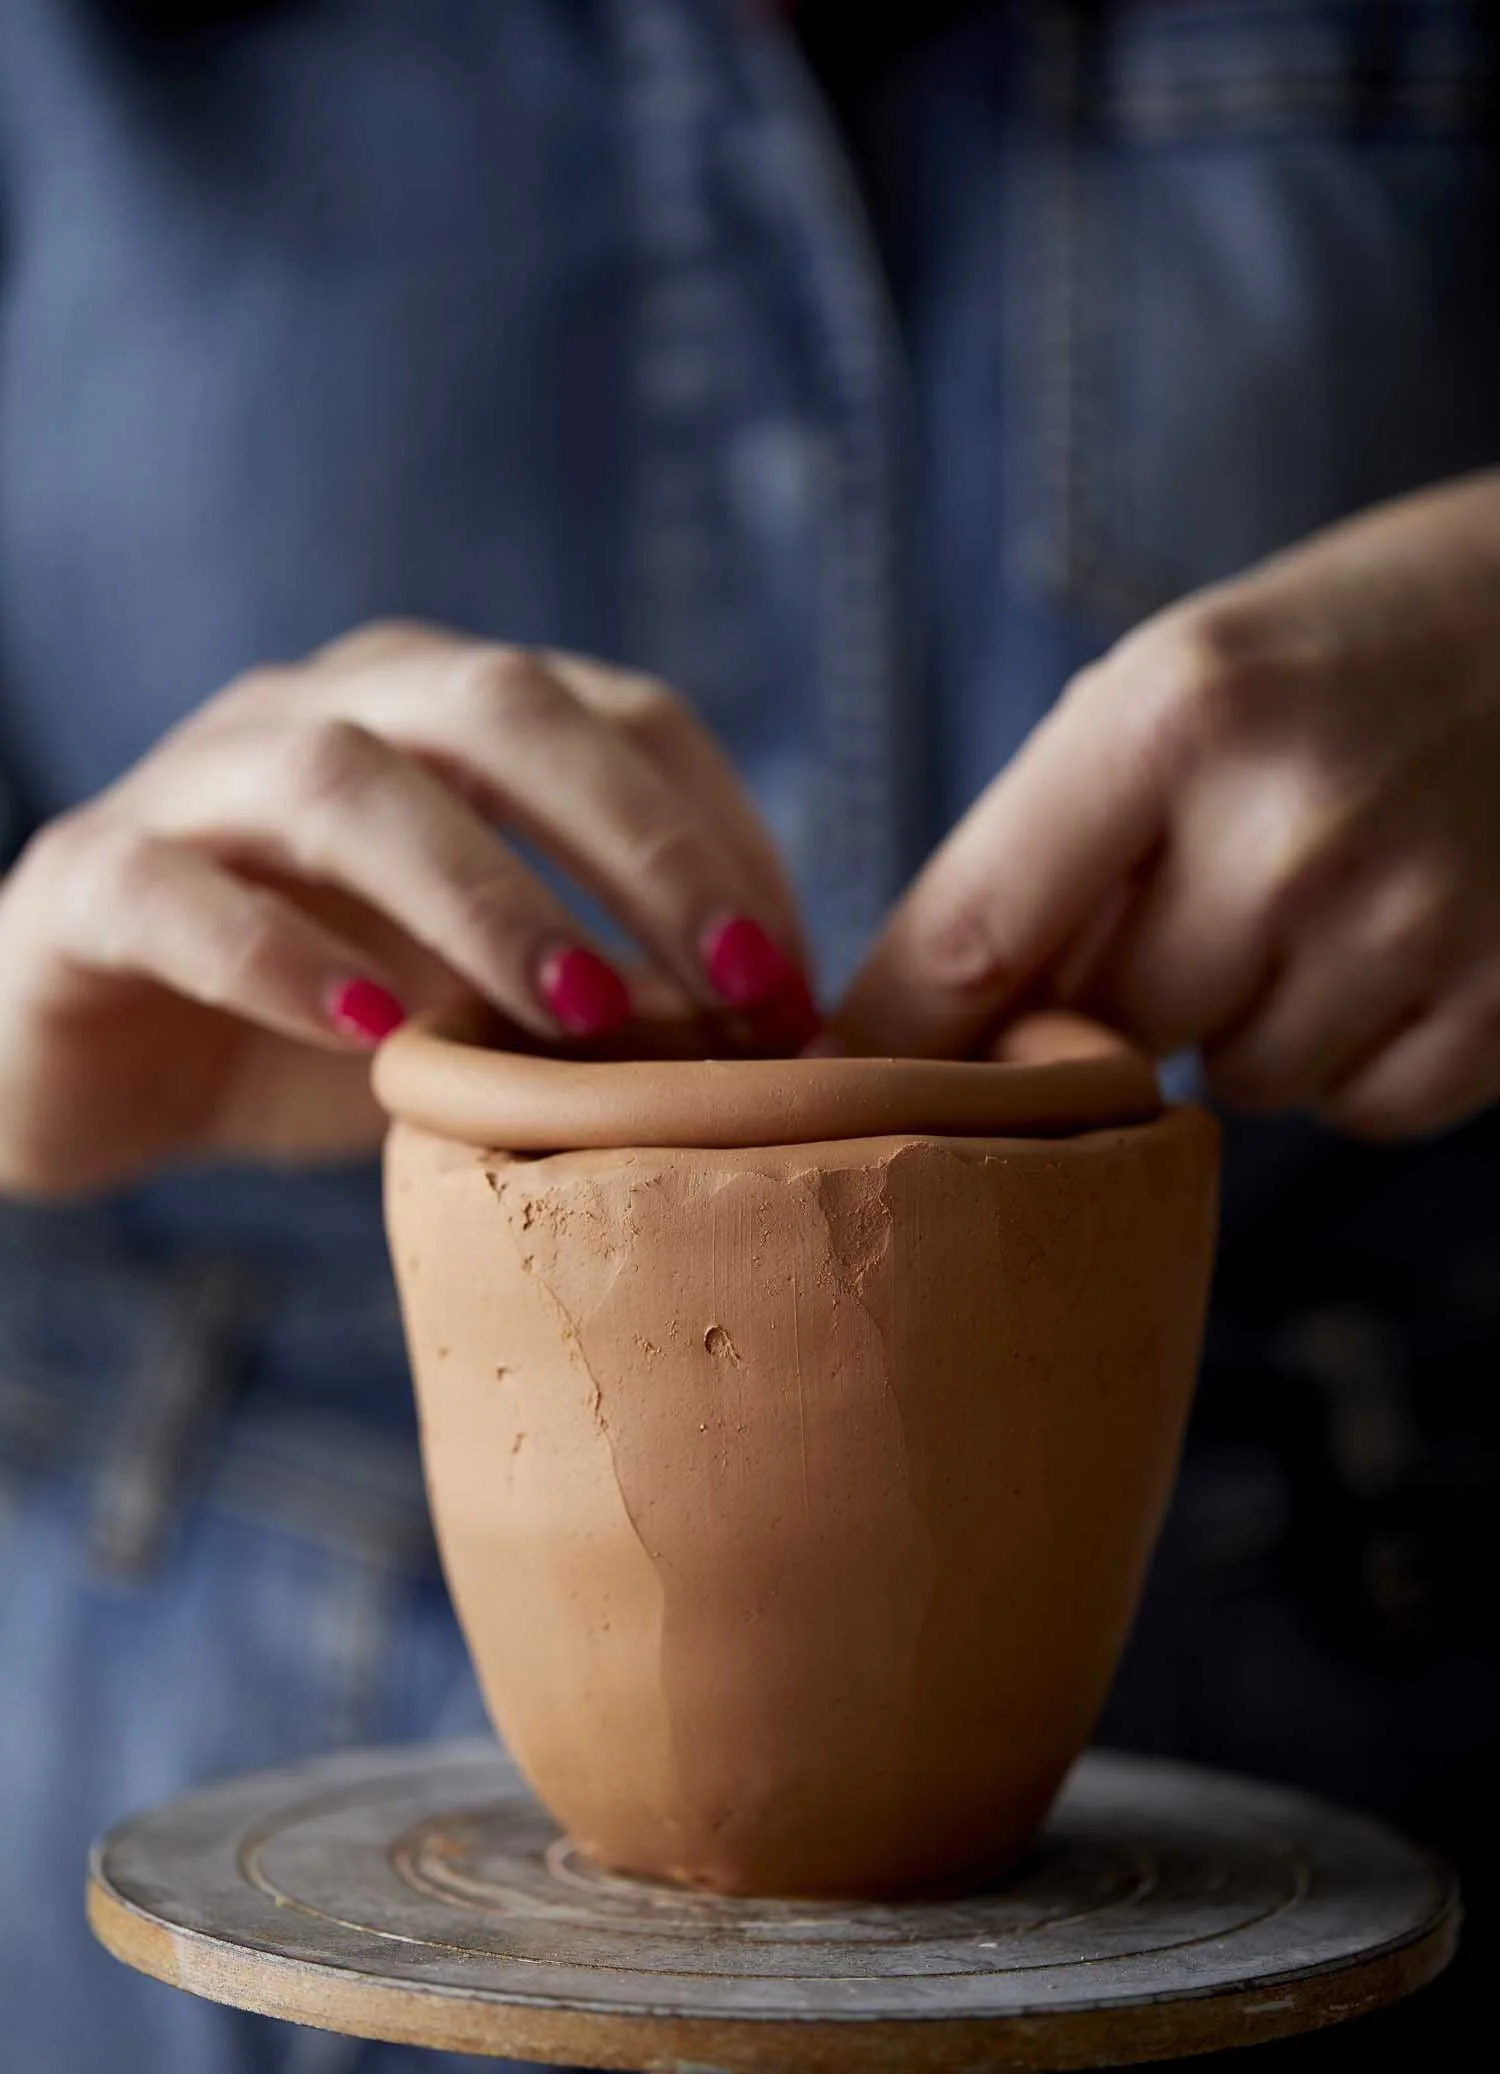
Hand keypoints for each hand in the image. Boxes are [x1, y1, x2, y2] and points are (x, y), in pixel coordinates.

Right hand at [0, 623, 814, 1194]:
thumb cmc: (333, 1028)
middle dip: (639, 843)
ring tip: (579, 1018)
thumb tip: (782, 1040)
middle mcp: (327, 709)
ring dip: (482, 895)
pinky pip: (180, 895)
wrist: (105, 1071)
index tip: (796, 982)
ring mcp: (197, 785)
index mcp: (444, 714)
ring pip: (343, 781)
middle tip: (739, 986)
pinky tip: (371, 1042)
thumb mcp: (492, 1006)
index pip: (619, 716)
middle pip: (500, 708)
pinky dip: (282, 959)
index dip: (721, 835)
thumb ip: (611, 993)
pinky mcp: (91, 883)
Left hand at [834, 473, 1499, 1139]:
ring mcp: (1406, 922)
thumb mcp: (1175, 687)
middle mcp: (1285, 823)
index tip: (828, 1099)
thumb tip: (932, 1037)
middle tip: (1206, 887)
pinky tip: (1401, 942)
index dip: (889, 1037)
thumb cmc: (1343, 652)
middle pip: (1105, 1026)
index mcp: (1171, 714)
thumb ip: (1055, 844)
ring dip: (1246, 1022)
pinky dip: (1357, 1056)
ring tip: (1325, 895)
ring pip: (1234, 1084)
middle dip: (1120, 991)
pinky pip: (1354, 1110)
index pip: (971, 931)